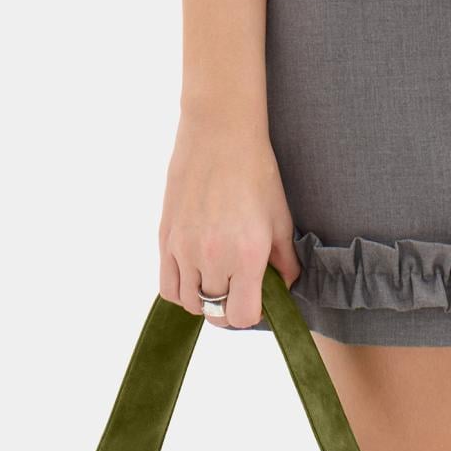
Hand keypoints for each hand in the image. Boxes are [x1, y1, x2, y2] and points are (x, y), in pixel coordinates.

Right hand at [160, 115, 300, 330]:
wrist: (220, 134)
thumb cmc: (256, 172)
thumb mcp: (281, 218)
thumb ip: (285, 261)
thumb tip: (284, 286)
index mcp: (246, 254)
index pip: (241, 316)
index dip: (252, 314)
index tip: (258, 301)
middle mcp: (212, 257)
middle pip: (215, 313)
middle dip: (230, 309)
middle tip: (240, 290)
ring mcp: (183, 249)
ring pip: (189, 303)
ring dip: (205, 300)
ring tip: (218, 280)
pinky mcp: (165, 238)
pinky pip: (166, 286)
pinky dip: (181, 289)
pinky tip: (195, 275)